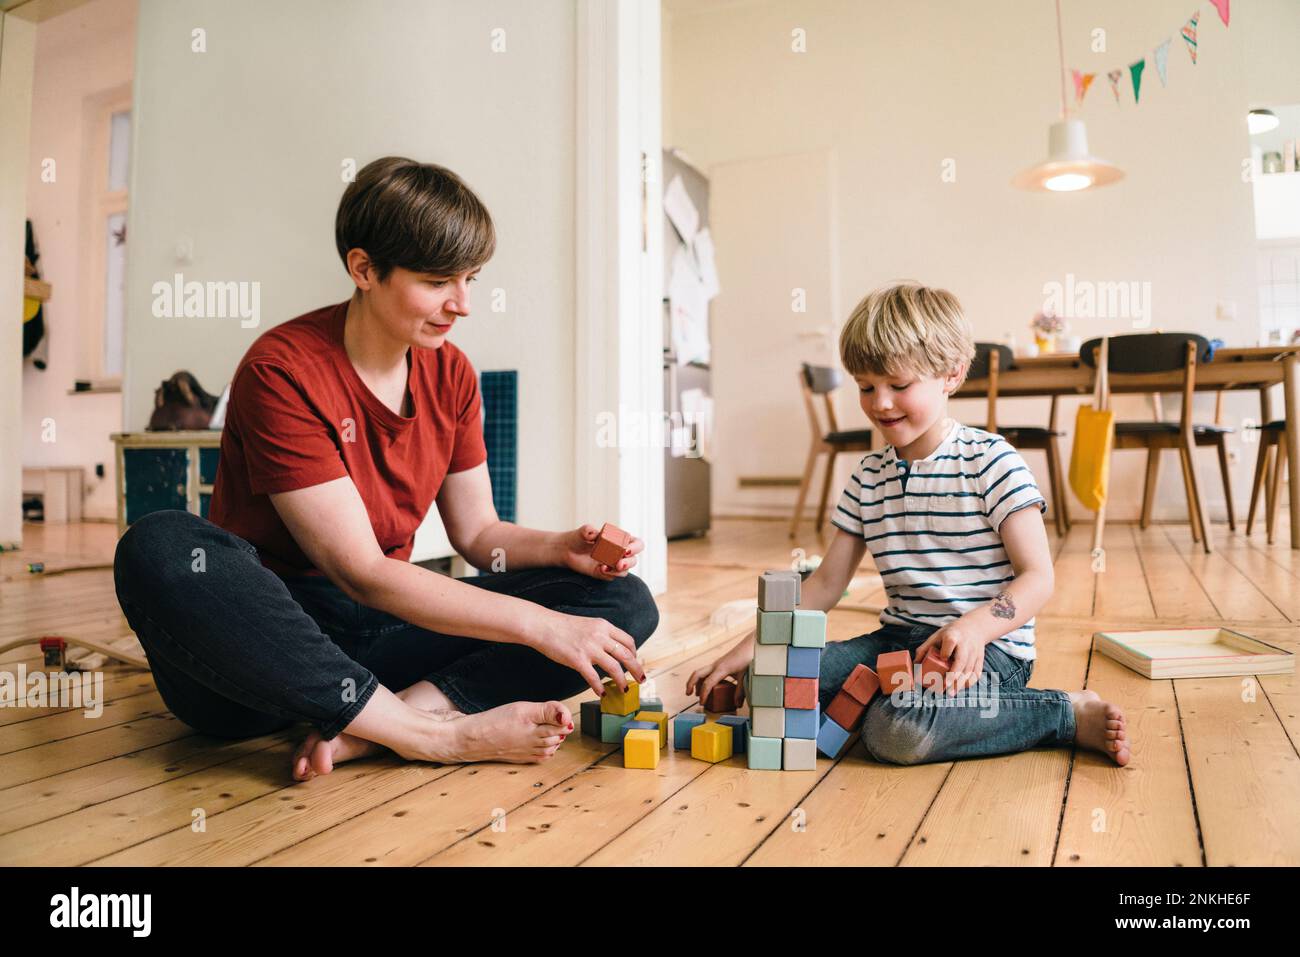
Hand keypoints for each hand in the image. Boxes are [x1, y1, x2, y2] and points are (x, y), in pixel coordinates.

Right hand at [531, 609, 646, 695]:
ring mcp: (589, 648)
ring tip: (624, 689)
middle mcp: (600, 636)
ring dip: (622, 681)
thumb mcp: (588, 624)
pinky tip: (602, 693)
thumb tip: (610, 648)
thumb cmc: (561, 626)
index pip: (628, 641)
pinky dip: (600, 687)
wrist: (542, 625)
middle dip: (637, 669)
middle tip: (642, 680)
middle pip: (627, 655)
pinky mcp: (578, 660)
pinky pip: (594, 677)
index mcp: (604, 626)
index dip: (635, 654)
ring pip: (615, 668)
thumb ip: (600, 635)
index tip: (635, 662)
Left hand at [560, 524, 644, 579]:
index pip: (637, 544)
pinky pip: (611, 577)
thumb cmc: (578, 537)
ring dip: (617, 571)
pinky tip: (599, 569)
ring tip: (604, 567)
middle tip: (619, 564)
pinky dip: (607, 574)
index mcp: (621, 540)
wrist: (567, 550)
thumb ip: (588, 530)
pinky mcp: (605, 573)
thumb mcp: (582, 532)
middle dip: (629, 563)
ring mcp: (613, 564)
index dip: (635, 548)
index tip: (626, 550)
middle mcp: (620, 553)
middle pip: (634, 560)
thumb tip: (592, 532)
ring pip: (624, 571)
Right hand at [684, 634, 753, 706]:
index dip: (703, 694)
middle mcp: (716, 665)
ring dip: (696, 681)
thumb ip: (740, 692)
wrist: (751, 645)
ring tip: (697, 693)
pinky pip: (707, 671)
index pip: (707, 683)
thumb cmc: (748, 658)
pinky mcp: (720, 663)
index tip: (701, 703)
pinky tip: (709, 685)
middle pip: (697, 673)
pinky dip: (704, 678)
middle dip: (690, 683)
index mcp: (721, 669)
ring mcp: (717, 663)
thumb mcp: (745, 677)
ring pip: (701, 671)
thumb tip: (737, 705)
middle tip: (688, 694)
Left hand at [913, 623, 984, 696]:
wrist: (974, 628)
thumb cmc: (951, 633)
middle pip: (961, 660)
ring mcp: (974, 653)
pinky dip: (969, 682)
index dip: (946, 651)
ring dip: (960, 683)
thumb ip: (925, 648)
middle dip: (954, 674)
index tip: (942, 657)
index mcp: (953, 635)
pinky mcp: (980, 660)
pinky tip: (960, 688)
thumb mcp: (937, 635)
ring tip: (951, 693)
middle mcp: (966, 644)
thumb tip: (915, 664)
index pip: (950, 642)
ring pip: (969, 670)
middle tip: (945, 686)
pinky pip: (976, 673)